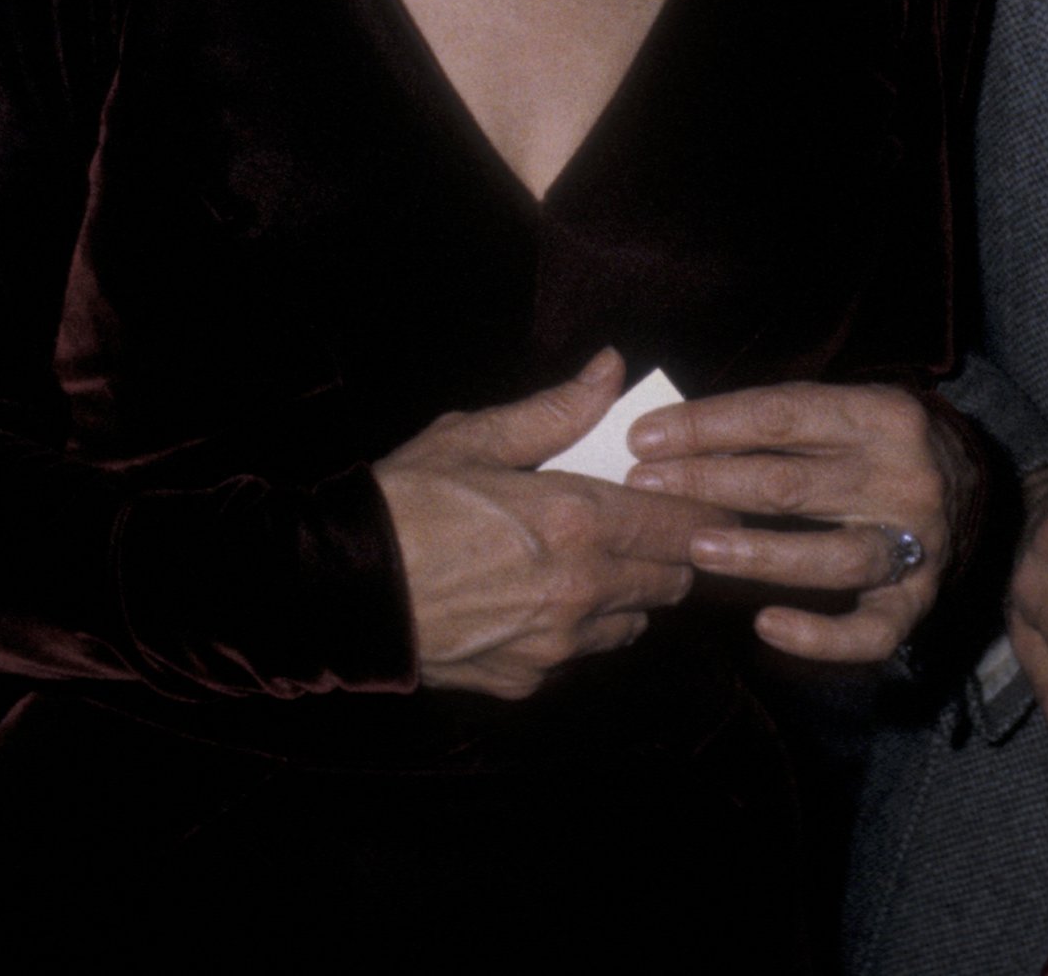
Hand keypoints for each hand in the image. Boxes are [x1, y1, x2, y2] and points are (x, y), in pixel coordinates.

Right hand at [375, 350, 728, 699]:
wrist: (345, 590)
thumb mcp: (476, 437)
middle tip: (647, 523)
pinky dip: (580, 627)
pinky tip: (543, 597)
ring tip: (593, 559)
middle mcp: (581, 589)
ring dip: (630, 592)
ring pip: (635, 621)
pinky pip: (582, 652)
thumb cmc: (406, 501)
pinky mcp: (529, 679)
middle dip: (671, 551)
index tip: (699, 496)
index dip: (702, 510)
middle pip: (673, 579)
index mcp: (577, 520)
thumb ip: (557, 409)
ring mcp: (558, 643)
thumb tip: (611, 369)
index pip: (683, 524)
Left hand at [623, 381, 965, 660]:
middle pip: (793, 485)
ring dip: (758, 555)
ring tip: (697, 548)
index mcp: (879, 415)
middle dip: (710, 484)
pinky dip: (819, 636)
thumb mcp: (839, 408)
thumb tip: (669, 432)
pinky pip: (870, 632)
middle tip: (646, 489)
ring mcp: (916, 544)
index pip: (779, 416)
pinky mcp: (919, 602)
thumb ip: (771, 418)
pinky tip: (766, 626)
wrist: (974, 482)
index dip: (707, 426)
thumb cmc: (873, 441)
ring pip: (831, 557)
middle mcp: (904, 478)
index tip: (644, 437)